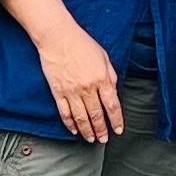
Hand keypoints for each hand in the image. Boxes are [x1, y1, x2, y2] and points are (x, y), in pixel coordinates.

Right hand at [33, 15, 123, 143]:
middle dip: (101, 130)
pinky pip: (64, 113)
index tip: (118, 130)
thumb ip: (110, 77)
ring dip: (87, 131)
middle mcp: (87, 88)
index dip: (116, 120)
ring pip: (81, 118)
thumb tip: (114, 93)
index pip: (112, 105)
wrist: (58, 37)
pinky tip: (74, 130)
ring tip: (91, 139)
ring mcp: (71, 91)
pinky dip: (70, 124)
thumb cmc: (82, 43)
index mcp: (101, 79)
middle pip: (96, 115)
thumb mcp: (104, 57)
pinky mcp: (58, 92)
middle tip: (104, 139)